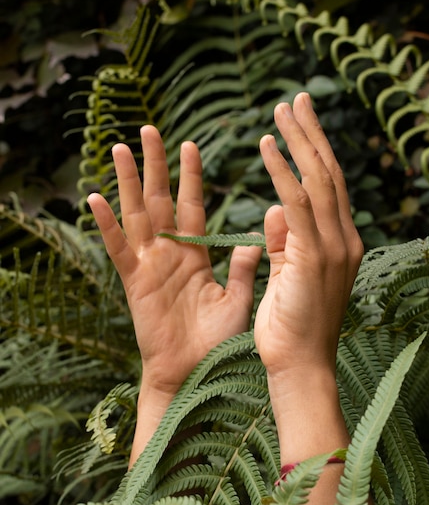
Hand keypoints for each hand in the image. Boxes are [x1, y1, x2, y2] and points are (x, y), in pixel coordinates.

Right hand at [88, 126, 261, 400]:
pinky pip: (118, 249)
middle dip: (156, 166)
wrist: (195, 375)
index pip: (193, 206)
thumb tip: (257, 238)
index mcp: (196, 255)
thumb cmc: (217, 342)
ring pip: (137, 215)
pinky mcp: (134, 283)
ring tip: (119, 149)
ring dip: (129, 182)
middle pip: (161, 200)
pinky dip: (107, 225)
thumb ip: (242, 267)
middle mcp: (170, 254)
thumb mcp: (237, 299)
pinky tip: (96, 198)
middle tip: (149, 130)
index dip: (191, 177)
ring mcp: (150, 266)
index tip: (190, 145)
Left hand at [254, 92, 363, 377]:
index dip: (315, 153)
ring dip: (299, 142)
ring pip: (318, 181)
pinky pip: (298, 203)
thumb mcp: (288, 275)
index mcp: (339, 244)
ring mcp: (333, 247)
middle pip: (329, 174)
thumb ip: (284, 240)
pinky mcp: (314, 257)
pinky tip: (268, 146)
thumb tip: (276, 205)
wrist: (299, 367)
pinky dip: (282, 171)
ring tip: (281, 111)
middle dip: (311, 135)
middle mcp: (344, 239)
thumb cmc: (290, 326)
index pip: (329, 188)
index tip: (300, 124)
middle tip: (295, 100)